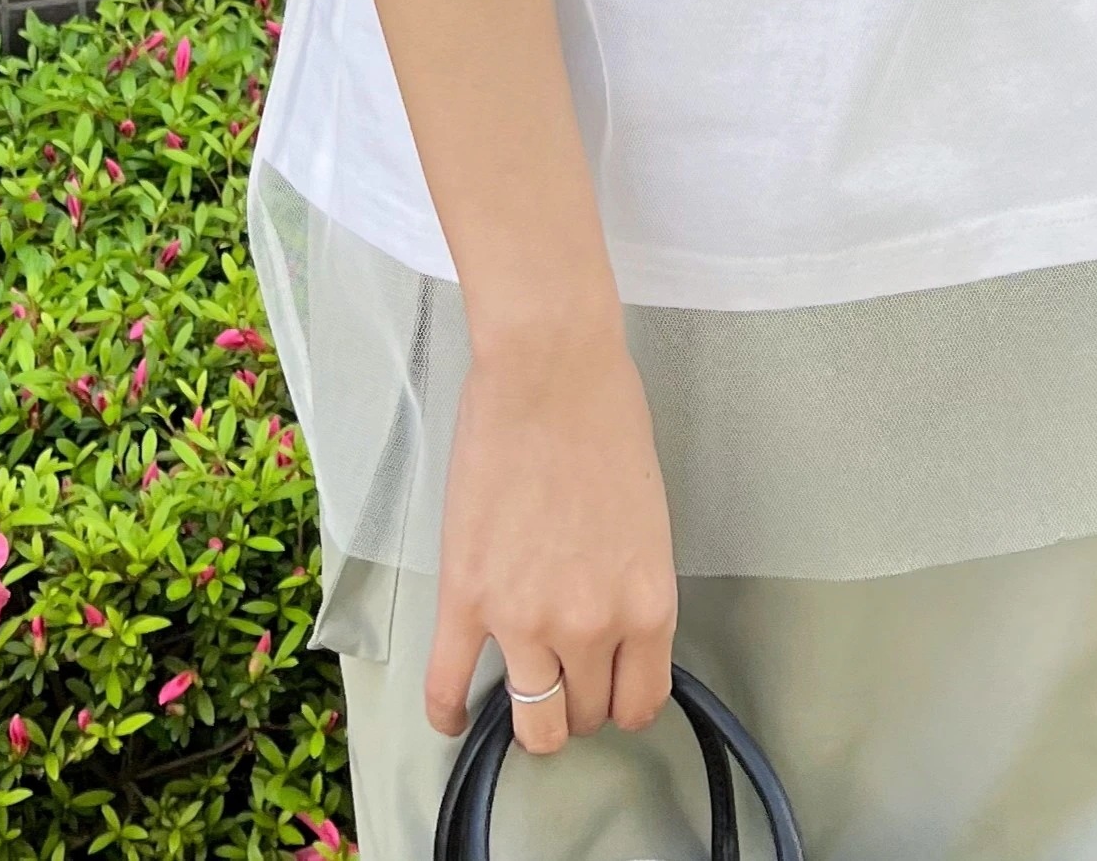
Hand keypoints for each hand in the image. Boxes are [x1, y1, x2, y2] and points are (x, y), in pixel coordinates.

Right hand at [424, 324, 677, 754]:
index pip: (640, 703)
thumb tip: (613, 625)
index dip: (622, 699)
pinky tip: (451, 717)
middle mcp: (591, 628)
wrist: (550, 374)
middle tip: (567, 673)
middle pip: (585, 714)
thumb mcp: (650, 519)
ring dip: (531, 713)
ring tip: (523, 693)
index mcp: (648, 605)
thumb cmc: (608, 422)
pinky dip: (447, 711)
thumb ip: (633, 585)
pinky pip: (447, 685)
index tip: (610, 686)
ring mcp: (524, 620)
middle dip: (579, 699)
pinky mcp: (466, 599)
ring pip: (532, 722)